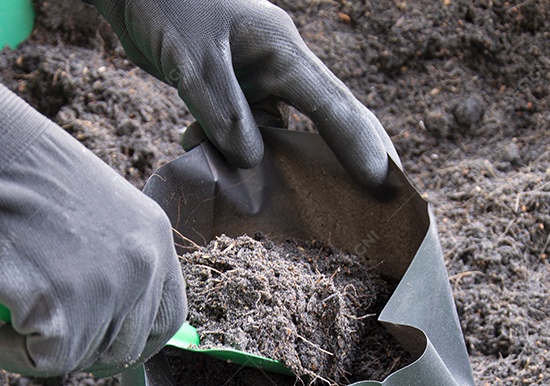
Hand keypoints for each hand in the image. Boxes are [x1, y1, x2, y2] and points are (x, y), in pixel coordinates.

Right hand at [0, 38, 185, 375]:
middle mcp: (144, 266)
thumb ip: (109, 264)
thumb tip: (99, 325)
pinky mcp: (63, 311)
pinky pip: (40, 362)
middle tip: (27, 329)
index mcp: (154, 238)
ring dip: (32, 349)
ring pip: (79, 356)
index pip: (166, 319)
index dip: (129, 342)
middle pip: (124, 347)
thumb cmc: (14, 176)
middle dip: (76, 351)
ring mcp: (108, 289)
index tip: (92, 347)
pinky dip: (5, 353)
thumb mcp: (91, 213)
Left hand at [88, 0, 394, 186]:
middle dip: (351, 157)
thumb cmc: (166, 8)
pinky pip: (246, 128)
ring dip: (273, 163)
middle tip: (382, 198)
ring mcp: (257, 75)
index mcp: (283, 51)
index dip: (358, 146)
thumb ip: (224, 113)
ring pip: (282, 131)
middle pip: (328, 118)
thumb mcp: (194, 62)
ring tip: (288, 203)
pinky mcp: (234, 86)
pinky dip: (231, 148)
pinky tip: (203, 157)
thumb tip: (253, 162)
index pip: (333, 105)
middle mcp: (280, 64)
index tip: (383, 182)